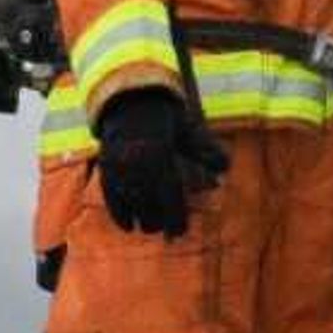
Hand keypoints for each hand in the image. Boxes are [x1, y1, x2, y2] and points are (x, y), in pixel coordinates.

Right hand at [93, 88, 225, 238]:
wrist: (130, 98)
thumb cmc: (166, 117)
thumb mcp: (190, 130)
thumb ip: (206, 151)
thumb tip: (226, 169)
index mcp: (160, 154)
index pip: (169, 196)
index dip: (175, 219)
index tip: (180, 233)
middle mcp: (136, 163)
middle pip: (149, 207)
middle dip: (159, 221)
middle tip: (168, 229)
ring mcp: (118, 167)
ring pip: (131, 206)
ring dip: (141, 219)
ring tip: (150, 228)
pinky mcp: (105, 168)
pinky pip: (111, 198)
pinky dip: (119, 214)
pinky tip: (128, 227)